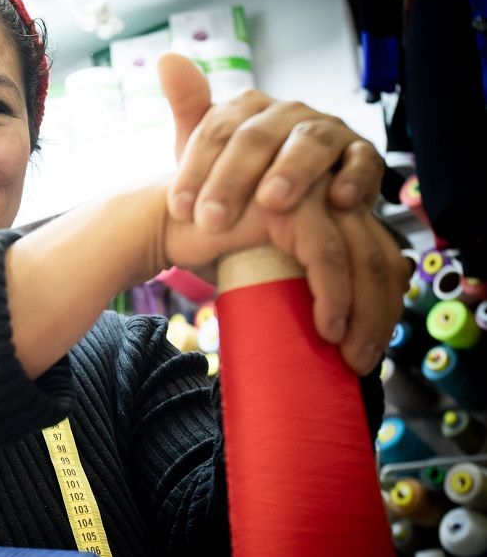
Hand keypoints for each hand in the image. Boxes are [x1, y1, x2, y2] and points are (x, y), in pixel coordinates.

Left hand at [157, 53, 383, 228]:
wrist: (289, 205)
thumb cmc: (241, 177)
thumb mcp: (207, 150)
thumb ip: (189, 107)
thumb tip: (166, 57)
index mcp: (248, 108)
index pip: (217, 129)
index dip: (196, 168)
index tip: (179, 209)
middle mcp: (288, 112)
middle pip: (258, 137)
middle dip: (232, 180)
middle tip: (212, 220)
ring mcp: (328, 130)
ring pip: (311, 143)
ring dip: (292, 171)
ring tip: (271, 201)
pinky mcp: (362, 154)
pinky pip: (363, 162)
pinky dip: (355, 178)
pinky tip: (338, 200)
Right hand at [157, 176, 408, 374]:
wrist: (168, 226)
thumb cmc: (219, 252)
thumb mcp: (273, 271)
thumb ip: (305, 283)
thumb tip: (336, 334)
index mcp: (337, 210)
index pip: (382, 258)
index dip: (386, 305)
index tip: (370, 348)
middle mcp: (335, 195)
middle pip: (380, 258)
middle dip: (381, 315)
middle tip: (364, 362)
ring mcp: (316, 194)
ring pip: (362, 257)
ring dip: (364, 313)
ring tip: (347, 355)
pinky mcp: (290, 203)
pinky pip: (325, 253)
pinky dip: (335, 294)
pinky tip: (330, 328)